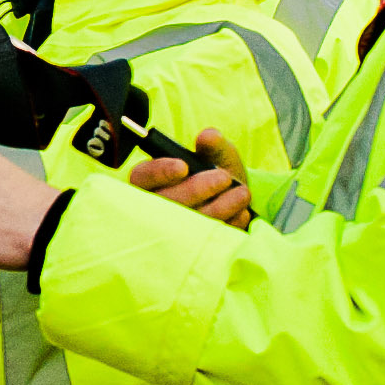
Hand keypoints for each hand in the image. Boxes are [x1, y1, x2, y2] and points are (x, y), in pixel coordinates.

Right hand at [127, 127, 254, 228]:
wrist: (236, 204)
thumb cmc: (218, 175)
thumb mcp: (218, 155)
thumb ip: (214, 144)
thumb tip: (208, 136)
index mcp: (151, 180)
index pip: (142, 176)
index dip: (160, 171)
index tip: (183, 166)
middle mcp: (154, 206)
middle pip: (164, 202)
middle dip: (196, 189)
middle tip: (223, 177)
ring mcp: (169, 230)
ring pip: (185, 223)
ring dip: (218, 207)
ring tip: (242, 193)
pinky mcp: (188, 248)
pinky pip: (204, 239)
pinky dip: (227, 224)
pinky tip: (241, 212)